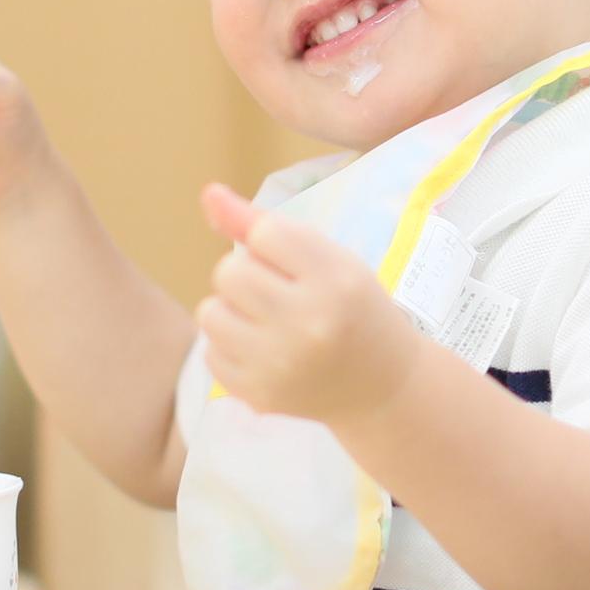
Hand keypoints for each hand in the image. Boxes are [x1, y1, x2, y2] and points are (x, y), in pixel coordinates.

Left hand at [193, 184, 418, 423]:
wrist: (382, 386)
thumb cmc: (352, 309)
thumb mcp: (329, 258)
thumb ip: (264, 225)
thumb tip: (208, 193)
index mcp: (335, 280)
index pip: (264, 234)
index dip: (270, 243)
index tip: (294, 263)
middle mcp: (309, 323)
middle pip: (229, 273)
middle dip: (245, 276)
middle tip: (276, 293)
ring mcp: (282, 364)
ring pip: (210, 313)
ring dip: (231, 311)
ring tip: (265, 322)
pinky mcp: (260, 395)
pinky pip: (210, 353)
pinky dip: (230, 348)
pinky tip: (264, 352)